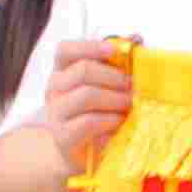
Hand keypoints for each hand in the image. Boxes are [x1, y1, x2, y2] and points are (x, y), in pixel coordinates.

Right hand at [40, 36, 136, 170]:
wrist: (82, 152)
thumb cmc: (99, 114)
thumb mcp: (108, 88)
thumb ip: (118, 65)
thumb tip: (137, 39)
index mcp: (63, 72)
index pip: (66, 50)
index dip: (90, 46)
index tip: (114, 50)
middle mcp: (54, 89)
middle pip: (82, 70)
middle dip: (114, 76)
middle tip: (133, 85)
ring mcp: (56, 113)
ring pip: (86, 94)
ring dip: (115, 98)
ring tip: (129, 104)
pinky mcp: (63, 136)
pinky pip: (89, 121)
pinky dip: (110, 119)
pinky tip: (120, 121)